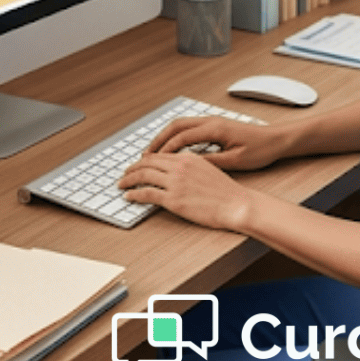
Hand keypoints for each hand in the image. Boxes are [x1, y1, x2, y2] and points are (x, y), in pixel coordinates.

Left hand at [117, 150, 254, 231]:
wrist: (237, 204)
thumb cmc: (227, 191)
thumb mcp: (207, 169)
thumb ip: (189, 166)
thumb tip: (173, 169)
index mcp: (187, 158)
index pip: (158, 155)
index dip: (144, 160)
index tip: (137, 165)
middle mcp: (179, 167)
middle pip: (146, 163)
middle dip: (132, 168)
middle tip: (124, 174)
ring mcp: (175, 183)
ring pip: (143, 176)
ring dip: (128, 180)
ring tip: (121, 184)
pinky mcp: (173, 200)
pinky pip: (147, 194)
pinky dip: (134, 194)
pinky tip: (129, 196)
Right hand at [146, 115, 284, 171]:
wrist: (277, 140)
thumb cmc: (260, 150)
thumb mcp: (236, 161)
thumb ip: (211, 161)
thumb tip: (188, 164)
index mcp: (214, 129)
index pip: (181, 137)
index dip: (165, 150)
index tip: (153, 162)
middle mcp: (210, 121)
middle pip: (175, 126)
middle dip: (158, 140)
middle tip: (145, 155)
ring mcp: (211, 121)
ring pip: (180, 124)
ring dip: (165, 136)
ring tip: (154, 151)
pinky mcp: (214, 125)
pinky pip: (188, 127)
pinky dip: (175, 135)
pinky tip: (171, 146)